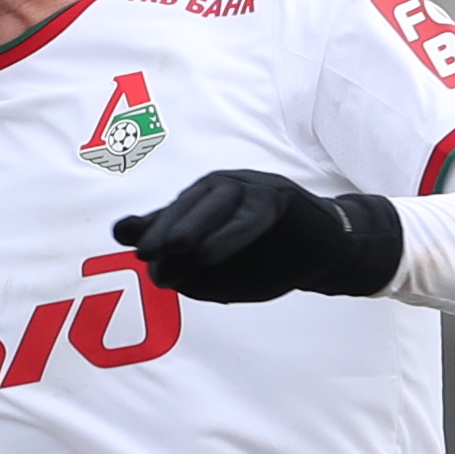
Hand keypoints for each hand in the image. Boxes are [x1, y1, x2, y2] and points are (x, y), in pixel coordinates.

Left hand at [111, 168, 403, 303]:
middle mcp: (223, 188)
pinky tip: (208, 255)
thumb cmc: (265, 259)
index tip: (134, 247)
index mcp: (205, 202)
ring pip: (216, 202)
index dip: (151, 227)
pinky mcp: (277, 195)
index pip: (172, 213)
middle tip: (148, 252)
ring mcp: (251, 187)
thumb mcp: (216, 267)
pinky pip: (249, 215)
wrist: (321, 254)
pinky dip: (228, 235)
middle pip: (189, 203)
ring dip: (193, 225)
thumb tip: (133, 246)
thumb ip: (177, 257)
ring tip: (175, 248)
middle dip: (166, 227)